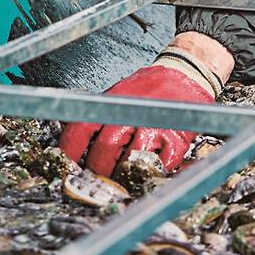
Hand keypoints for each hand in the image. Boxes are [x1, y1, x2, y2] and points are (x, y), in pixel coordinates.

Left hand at [59, 65, 213, 175]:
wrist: (187, 73)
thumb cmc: (150, 87)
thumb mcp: (120, 93)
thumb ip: (101, 114)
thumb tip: (73, 136)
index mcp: (114, 102)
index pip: (82, 128)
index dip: (70, 150)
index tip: (67, 167)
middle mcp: (132, 114)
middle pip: (104, 151)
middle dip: (97, 171)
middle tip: (97, 180)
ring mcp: (154, 127)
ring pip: (129, 162)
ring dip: (123, 176)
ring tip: (121, 180)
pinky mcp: (176, 139)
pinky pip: (159, 166)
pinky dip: (152, 173)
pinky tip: (148, 170)